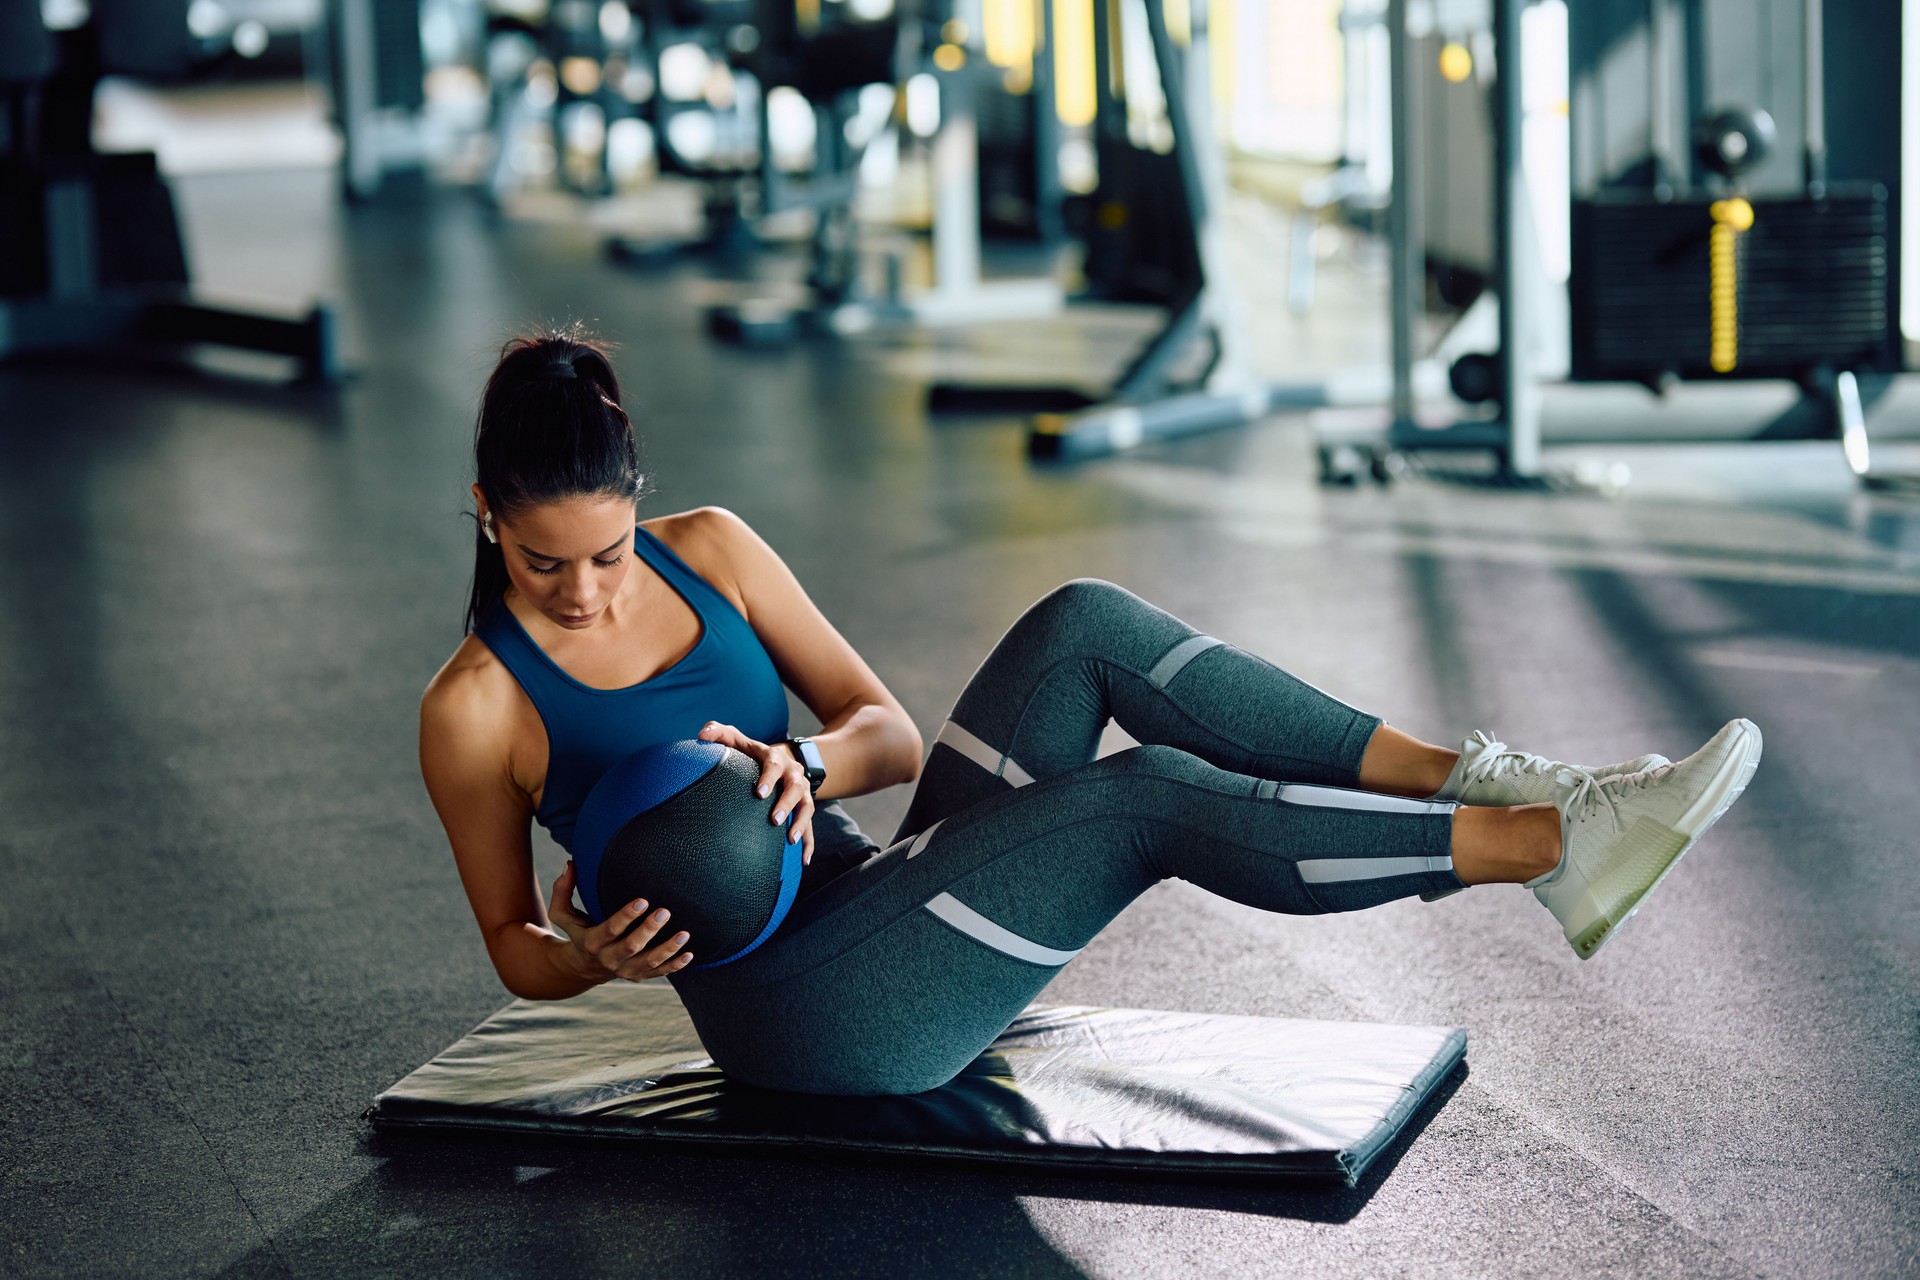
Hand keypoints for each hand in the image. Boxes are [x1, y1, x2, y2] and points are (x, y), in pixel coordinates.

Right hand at [548, 859, 692, 982]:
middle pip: (631, 947)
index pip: (610, 930)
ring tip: (684, 934)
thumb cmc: (578, 931)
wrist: (582, 967)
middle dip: (649, 930)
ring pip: (649, 962)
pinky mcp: (639, 976)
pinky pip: (660, 973)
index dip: (626, 916)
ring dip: (668, 949)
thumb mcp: (563, 915)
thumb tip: (570, 863)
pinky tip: (689, 954)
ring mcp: (626, 970)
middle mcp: (610, 959)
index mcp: (592, 942)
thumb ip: (562, 890)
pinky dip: (675, 966)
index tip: (642, 900)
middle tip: (664, 911)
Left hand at [696, 721, 815, 863]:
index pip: (774, 765)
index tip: (759, 793)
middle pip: (796, 788)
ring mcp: (802, 793)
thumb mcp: (738, 741)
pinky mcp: (804, 809)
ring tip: (790, 840)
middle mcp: (793, 775)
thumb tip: (702, 733)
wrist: (783, 761)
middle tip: (775, 820)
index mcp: (776, 759)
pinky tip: (804, 860)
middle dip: (787, 804)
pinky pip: (811, 828)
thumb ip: (720, 733)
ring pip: (807, 807)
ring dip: (801, 823)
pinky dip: (809, 844)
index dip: (769, 778)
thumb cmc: (752, 755)